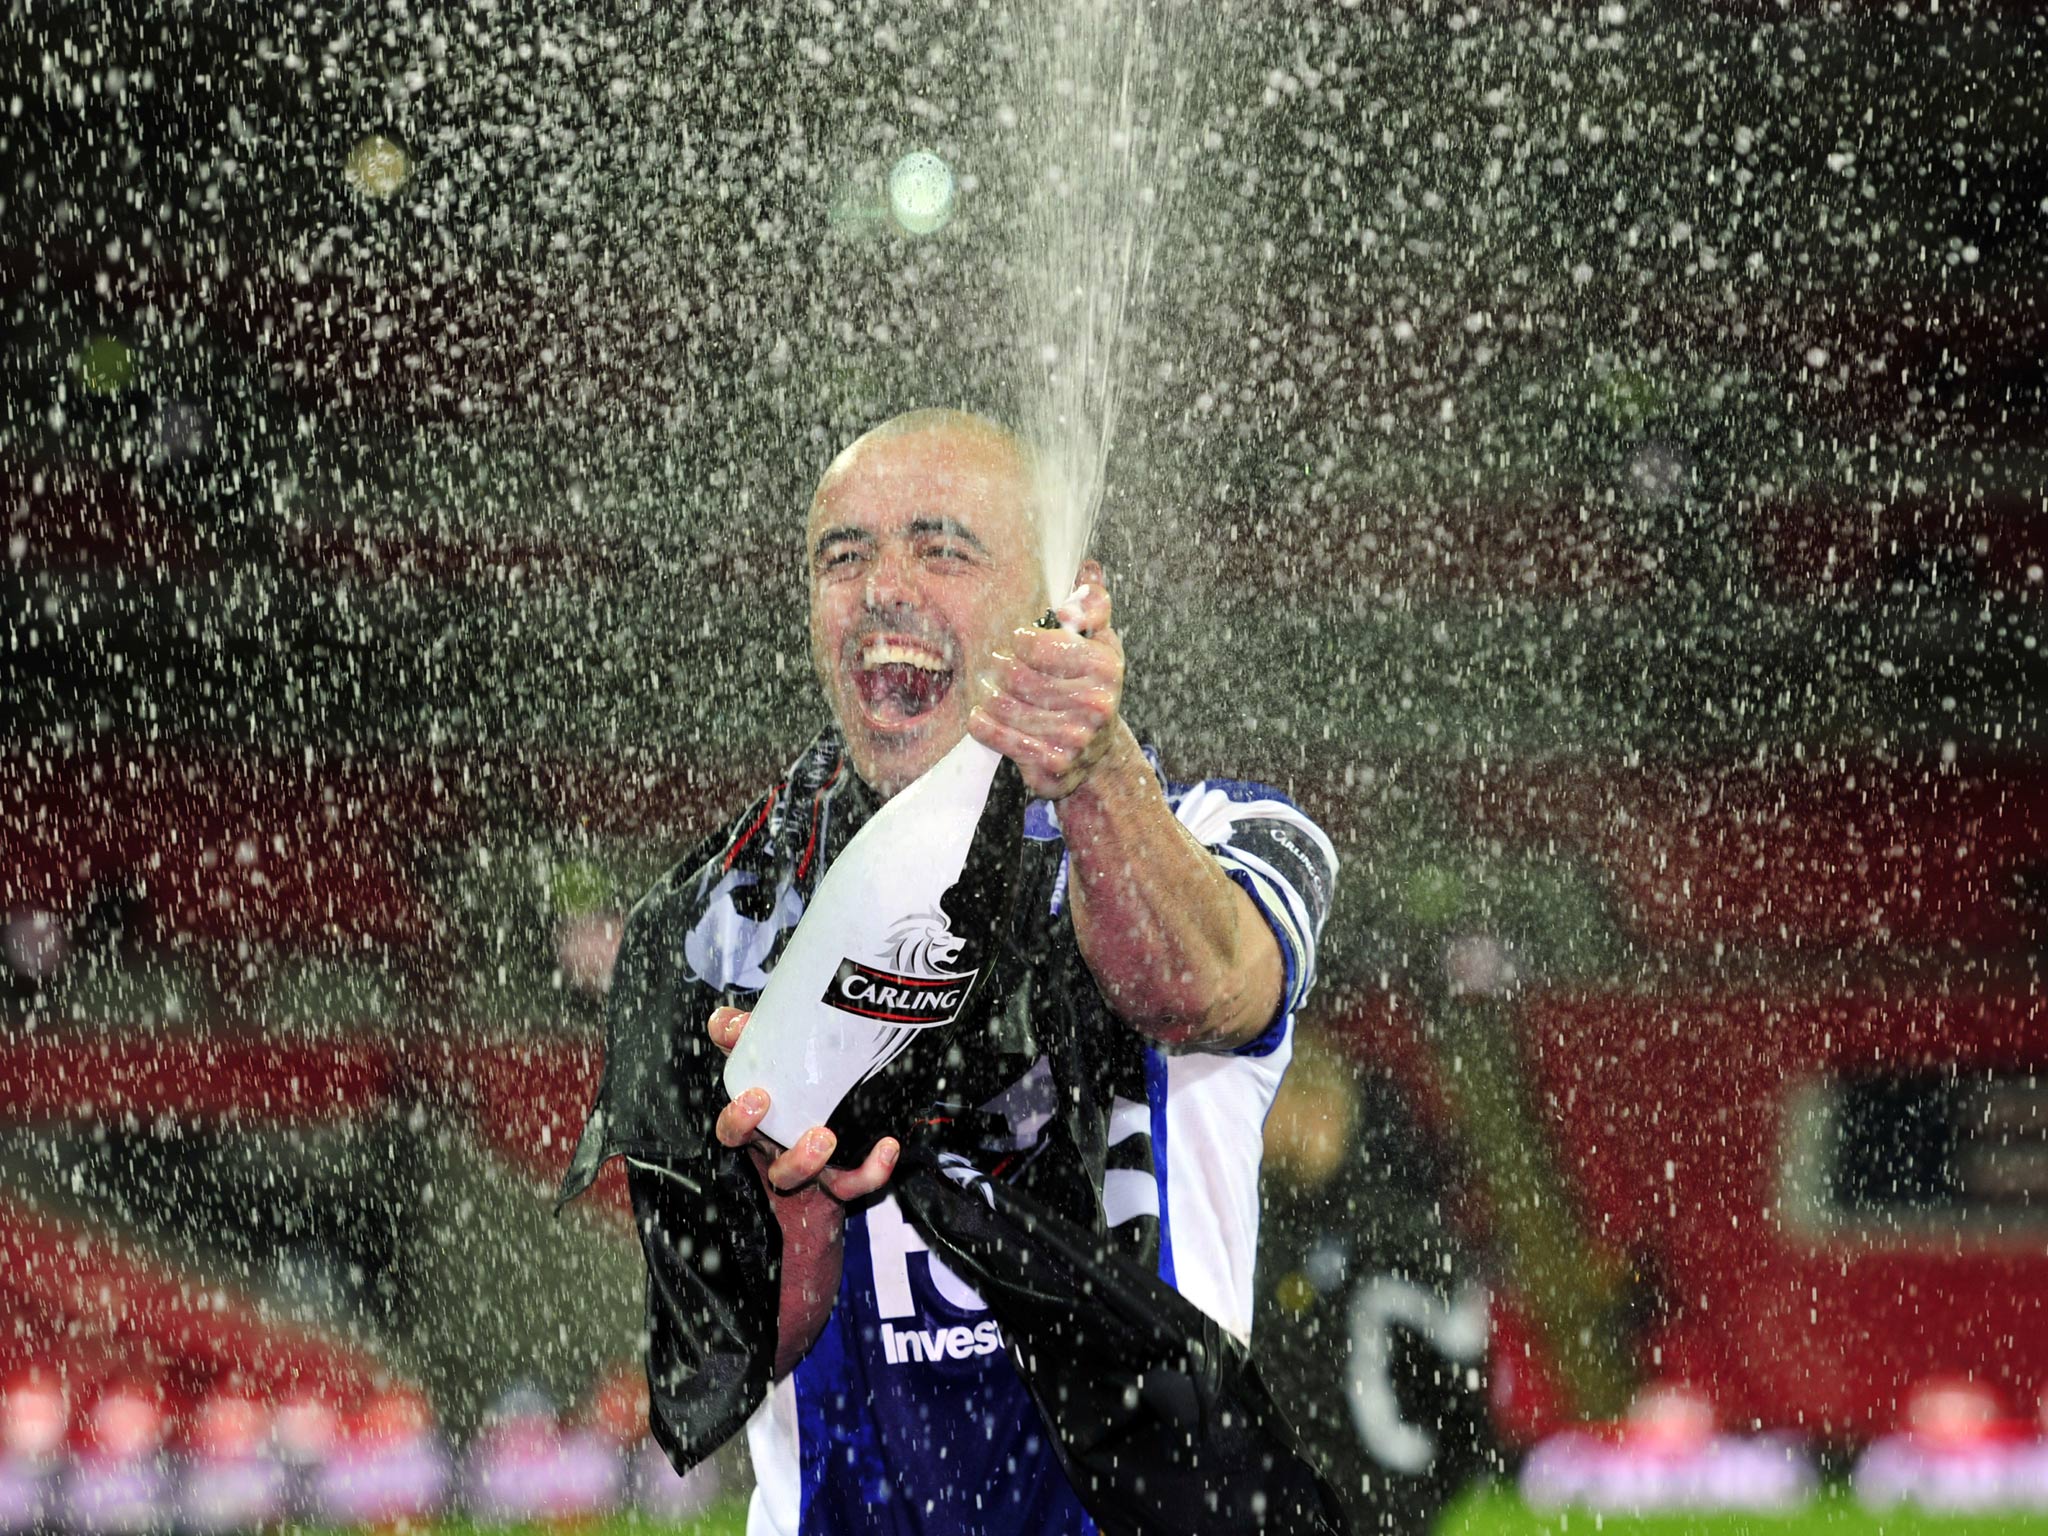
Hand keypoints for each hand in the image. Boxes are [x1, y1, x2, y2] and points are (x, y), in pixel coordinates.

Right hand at [707, 1006, 898, 1198]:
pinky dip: (873, 1169)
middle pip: (777, 1170)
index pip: (735, 1133)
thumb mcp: (763, 1066)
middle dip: (787, 1153)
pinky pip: (858, 1182)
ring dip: (814, 1163)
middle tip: (810, 1132)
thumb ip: (744, 1040)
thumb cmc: (787, 1100)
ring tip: (826, 1137)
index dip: (739, 1120)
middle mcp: (784, 1156)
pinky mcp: (844, 1179)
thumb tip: (722, 1021)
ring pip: (814, 1183)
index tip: (757, 1095)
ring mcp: (815, 1173)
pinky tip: (886, 1146)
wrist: (824, 1148)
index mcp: (761, 1131)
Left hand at [967, 559, 1128, 800]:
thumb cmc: (1090, 690)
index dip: (1021, 641)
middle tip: (996, 667)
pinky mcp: (1052, 764)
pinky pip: (999, 736)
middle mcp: (1094, 704)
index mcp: (1106, 666)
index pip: (1038, 643)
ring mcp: (1074, 737)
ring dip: (988, 696)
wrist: (1097, 757)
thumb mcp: (1100, 646)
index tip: (1019, 642)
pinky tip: (982, 716)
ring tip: (989, 690)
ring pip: (1004, 705)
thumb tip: (1088, 569)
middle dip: (1001, 669)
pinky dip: (982, 724)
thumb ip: (1092, 607)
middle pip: (1017, 675)